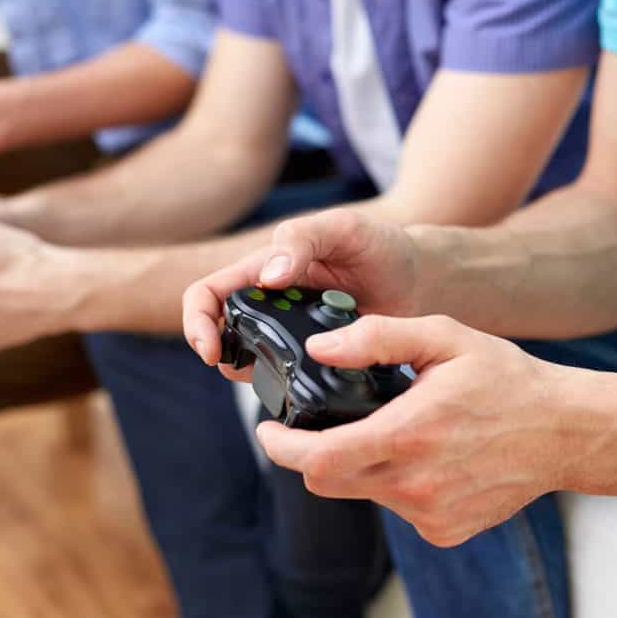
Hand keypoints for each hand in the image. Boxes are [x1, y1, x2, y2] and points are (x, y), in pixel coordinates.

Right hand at [183, 209, 422, 366]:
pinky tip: (315, 385)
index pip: (207, 295)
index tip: (212, 350)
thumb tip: (268, 277)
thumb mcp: (342, 229)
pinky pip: (289, 382)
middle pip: (222, 337)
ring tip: (287, 375)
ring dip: (257, 375)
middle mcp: (269, 307)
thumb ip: (303, 240)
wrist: (419, 278)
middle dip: (224, 358)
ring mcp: (290, 337)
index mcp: (262, 271)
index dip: (197, 322)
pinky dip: (291, 388)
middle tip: (249, 369)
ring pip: (251, 365)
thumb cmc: (377, 244)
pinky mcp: (315, 362)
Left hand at [254, 314, 574, 547]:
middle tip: (322, 424)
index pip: (316, 458)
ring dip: (362, 464)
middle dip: (313, 453)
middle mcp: (415, 483)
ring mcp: (430, 514)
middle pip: (328, 481)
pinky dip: (396, 482)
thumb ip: (377, 337)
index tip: (268, 430)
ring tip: (398, 429)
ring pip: (364, 492)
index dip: (280, 446)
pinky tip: (428, 456)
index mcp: (408, 434)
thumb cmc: (505, 378)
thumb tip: (319, 348)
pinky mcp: (445, 530)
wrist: (564, 432)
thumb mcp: (443, 337)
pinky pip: (398, 507)